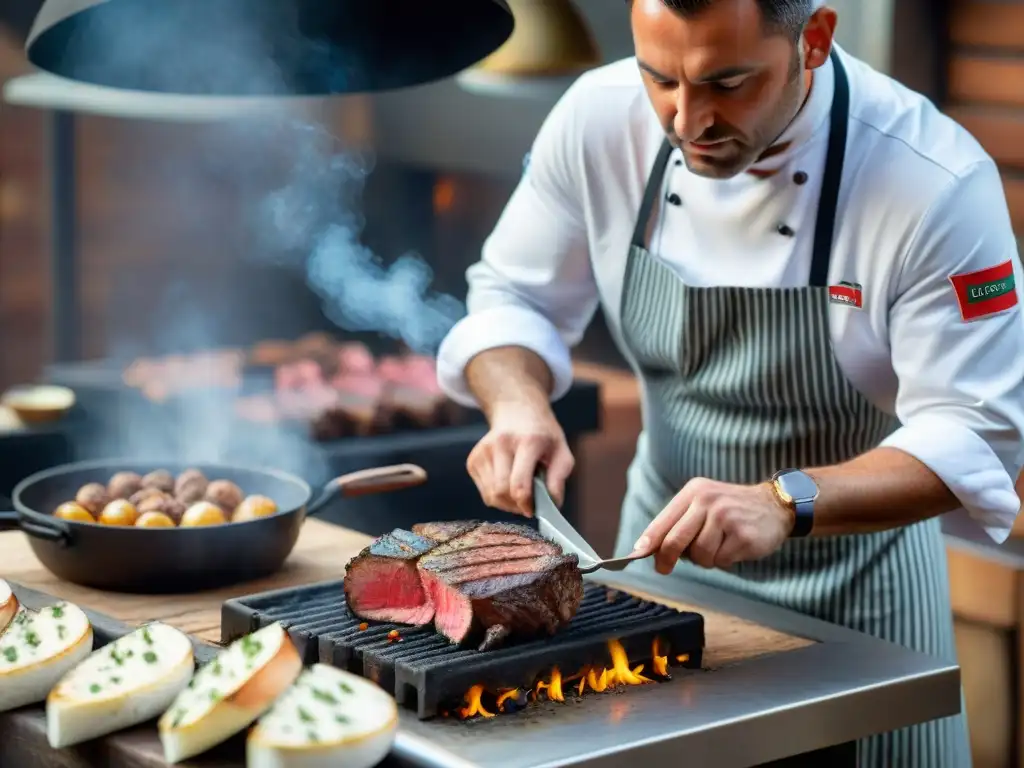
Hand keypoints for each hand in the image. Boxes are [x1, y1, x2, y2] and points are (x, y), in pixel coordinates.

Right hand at [466, 401, 573, 516]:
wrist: (516, 412)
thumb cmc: (543, 436)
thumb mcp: (562, 452)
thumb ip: (559, 479)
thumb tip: (552, 505)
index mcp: (528, 441)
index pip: (519, 484)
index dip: (526, 504)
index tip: (533, 510)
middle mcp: (501, 444)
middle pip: (502, 492)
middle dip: (516, 506)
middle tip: (529, 504)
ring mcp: (483, 451)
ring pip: (491, 496)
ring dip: (507, 504)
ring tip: (520, 492)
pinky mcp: (473, 460)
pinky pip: (485, 493)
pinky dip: (497, 496)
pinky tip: (508, 484)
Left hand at [633, 478, 794, 573]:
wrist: (775, 504)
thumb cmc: (732, 509)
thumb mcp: (704, 503)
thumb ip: (679, 522)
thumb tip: (648, 548)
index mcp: (694, 492)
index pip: (664, 520)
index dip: (648, 542)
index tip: (637, 555)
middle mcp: (708, 501)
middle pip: (674, 540)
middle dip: (666, 559)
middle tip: (663, 569)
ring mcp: (727, 518)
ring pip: (699, 555)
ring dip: (705, 559)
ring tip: (718, 547)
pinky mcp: (743, 535)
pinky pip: (721, 560)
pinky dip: (724, 560)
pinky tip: (734, 548)